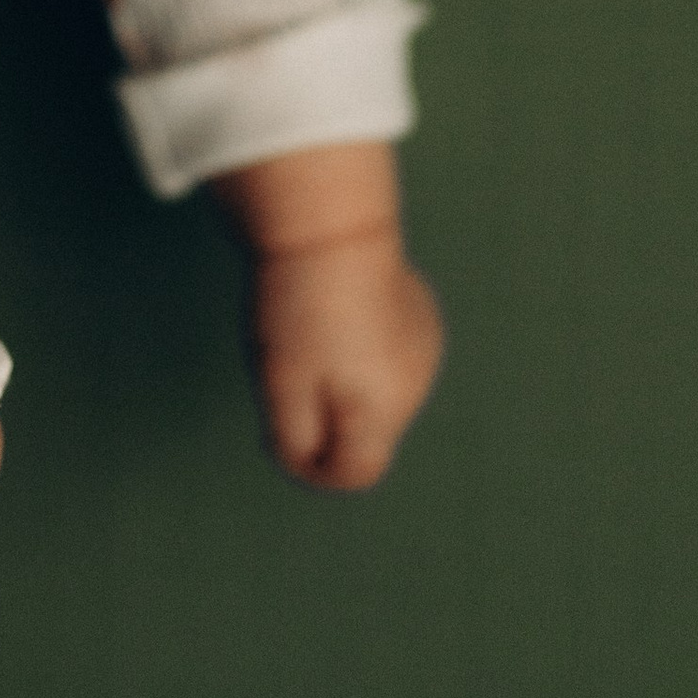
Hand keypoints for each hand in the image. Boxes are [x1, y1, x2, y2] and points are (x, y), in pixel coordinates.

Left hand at [211, 143, 444, 490]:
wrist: (329, 223)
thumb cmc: (297, 307)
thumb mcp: (280, 386)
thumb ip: (296, 442)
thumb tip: (310, 466)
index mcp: (381, 410)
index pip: (355, 474)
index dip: (313, 472)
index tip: (274, 441)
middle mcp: (414, 388)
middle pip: (364, 436)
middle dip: (323, 423)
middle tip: (282, 379)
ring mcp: (423, 350)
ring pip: (376, 397)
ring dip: (343, 389)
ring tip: (308, 340)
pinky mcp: (420, 319)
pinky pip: (387, 360)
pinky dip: (360, 357)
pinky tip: (335, 318)